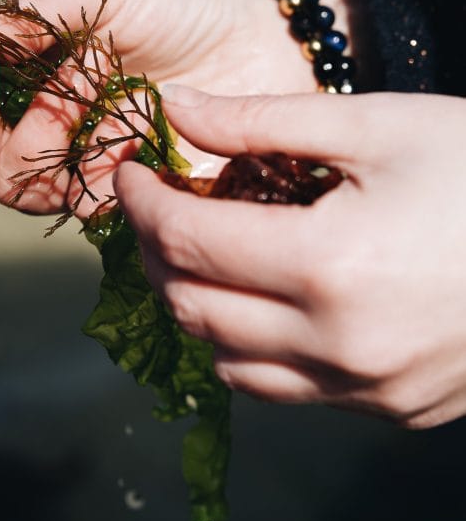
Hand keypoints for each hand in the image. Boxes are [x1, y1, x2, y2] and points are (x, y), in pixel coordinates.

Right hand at [0, 0, 366, 214]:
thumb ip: (44, 9)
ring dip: (38, 143)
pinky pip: (93, 206)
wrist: (270, 38)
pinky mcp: (136, 200)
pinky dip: (96, 175)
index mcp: (36, 75)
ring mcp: (92, 166)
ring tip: (86, 92)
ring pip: (29, 188)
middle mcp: (52, 128)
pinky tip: (127, 135)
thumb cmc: (183, 1)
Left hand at [114, 85, 465, 429]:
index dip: (144, 201)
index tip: (128, 170)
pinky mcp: (391, 411)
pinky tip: (261, 301)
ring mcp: (366, 390)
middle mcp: (339, 346)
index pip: (190, 240)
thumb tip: (176, 109)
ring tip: (203, 253)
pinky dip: (250, 346)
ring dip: (197, 307)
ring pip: (229, 363)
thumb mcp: (378, 126)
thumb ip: (263, 121)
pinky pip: (285, 390)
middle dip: (159, 253)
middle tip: (159, 207)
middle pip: (194, 308)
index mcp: (331, 266)